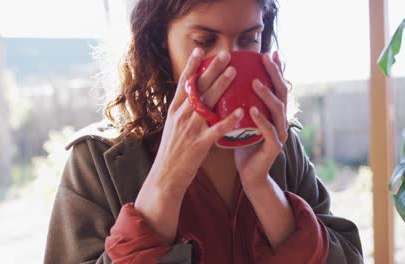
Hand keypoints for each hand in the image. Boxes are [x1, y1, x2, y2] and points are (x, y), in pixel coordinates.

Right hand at [134, 48, 242, 242]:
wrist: (165, 176)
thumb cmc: (172, 151)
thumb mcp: (173, 126)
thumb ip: (183, 111)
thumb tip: (193, 96)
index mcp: (174, 110)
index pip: (184, 84)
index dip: (192, 66)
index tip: (201, 50)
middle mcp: (181, 116)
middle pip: (198, 88)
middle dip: (212, 70)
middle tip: (226, 55)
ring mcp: (189, 129)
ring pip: (207, 103)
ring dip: (221, 86)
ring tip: (234, 72)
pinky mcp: (199, 144)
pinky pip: (215, 130)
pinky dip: (227, 120)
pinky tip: (239, 112)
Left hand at [234, 51, 289, 192]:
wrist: (249, 174)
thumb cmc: (243, 145)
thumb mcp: (242, 120)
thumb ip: (241, 103)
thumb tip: (223, 81)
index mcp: (273, 113)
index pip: (276, 87)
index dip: (275, 70)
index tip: (269, 53)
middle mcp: (280, 121)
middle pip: (282, 93)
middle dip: (275, 75)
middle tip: (266, 59)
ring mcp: (279, 134)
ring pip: (277, 111)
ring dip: (266, 95)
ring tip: (254, 82)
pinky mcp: (274, 148)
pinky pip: (269, 132)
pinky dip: (261, 120)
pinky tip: (251, 110)